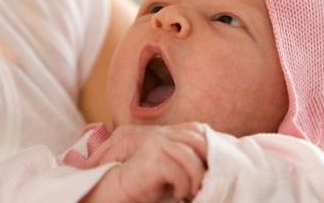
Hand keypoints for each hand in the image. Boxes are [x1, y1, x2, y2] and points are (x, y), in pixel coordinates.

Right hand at [80, 123, 207, 202]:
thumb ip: (180, 158)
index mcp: (159, 132)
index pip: (194, 129)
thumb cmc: (136, 185)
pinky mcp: (148, 157)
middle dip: (208, 159)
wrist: (106, 193)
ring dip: (196, 176)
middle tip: (209, 179)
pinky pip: (177, 169)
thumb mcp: (163, 168)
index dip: (210, 145)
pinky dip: (183, 185)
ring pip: (190, 154)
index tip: (216, 164)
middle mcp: (155, 133)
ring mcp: (150, 142)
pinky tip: (177, 194)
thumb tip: (211, 164)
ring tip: (192, 192)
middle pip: (197, 137)